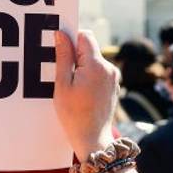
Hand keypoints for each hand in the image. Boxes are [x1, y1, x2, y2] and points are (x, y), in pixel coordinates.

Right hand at [54, 30, 120, 158]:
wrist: (93, 139)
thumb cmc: (74, 115)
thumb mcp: (63, 84)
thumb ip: (63, 56)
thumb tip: (61, 34)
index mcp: (97, 65)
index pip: (85, 36)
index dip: (71, 39)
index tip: (59, 49)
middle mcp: (109, 68)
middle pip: (89, 48)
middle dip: (74, 55)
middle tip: (62, 74)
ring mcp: (113, 78)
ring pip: (93, 61)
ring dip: (80, 67)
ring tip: (70, 87)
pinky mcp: (113, 86)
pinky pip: (98, 72)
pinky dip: (88, 76)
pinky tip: (80, 93)